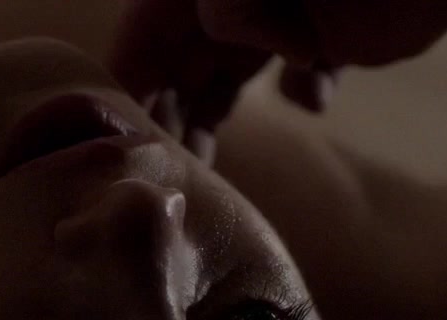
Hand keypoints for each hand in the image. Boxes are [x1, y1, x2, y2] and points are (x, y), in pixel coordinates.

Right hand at [109, 0, 446, 162]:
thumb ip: (229, 9)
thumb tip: (232, 53)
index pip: (142, 38)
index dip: (122, 88)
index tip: (110, 146)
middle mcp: (235, 1)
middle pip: (181, 67)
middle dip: (166, 118)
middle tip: (156, 175)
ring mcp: (287, 20)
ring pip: (230, 81)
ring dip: (214, 122)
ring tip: (206, 167)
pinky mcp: (337, 42)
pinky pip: (302, 78)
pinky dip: (302, 94)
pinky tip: (314, 95)